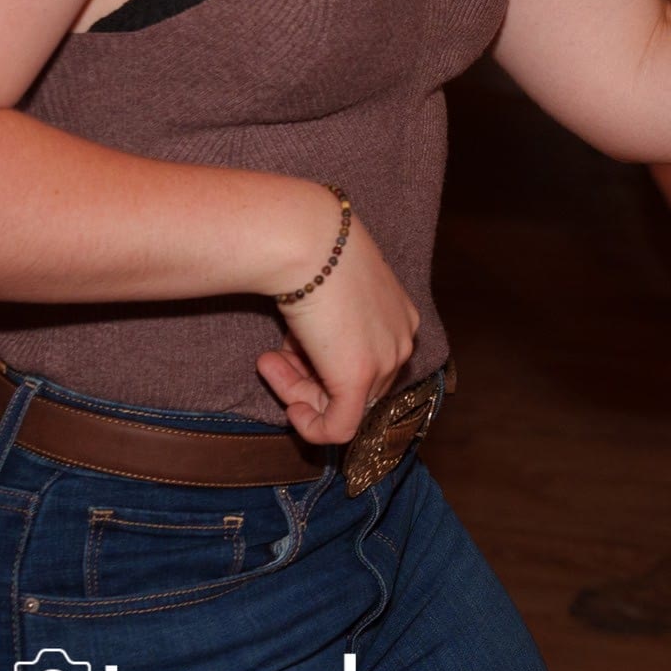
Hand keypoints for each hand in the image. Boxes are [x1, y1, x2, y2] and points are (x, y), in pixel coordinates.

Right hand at [258, 191, 420, 446]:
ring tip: (269, 361)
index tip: (287, 349)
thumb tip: (306, 353)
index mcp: (400, 318)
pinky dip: (312, 427)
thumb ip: (327, 330)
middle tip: (271, 360)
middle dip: (308, 380)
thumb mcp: (330, 294)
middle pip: (354, 386)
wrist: (307, 240)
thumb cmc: (312, 254)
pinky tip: (291, 408)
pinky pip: (340, 429)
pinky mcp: (360, 379)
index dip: (320, 363)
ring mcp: (386, 361)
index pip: (364, 362)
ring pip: (342, 406)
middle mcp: (402, 341)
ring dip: (298, 391)